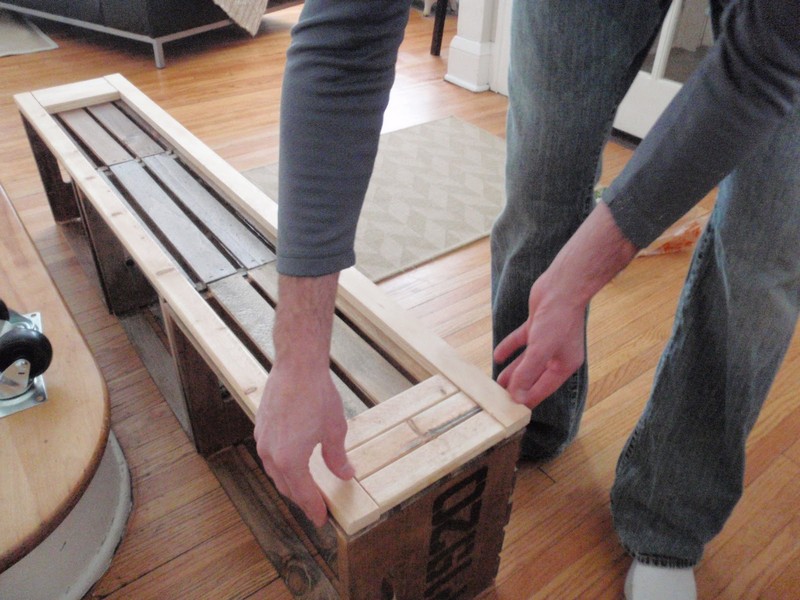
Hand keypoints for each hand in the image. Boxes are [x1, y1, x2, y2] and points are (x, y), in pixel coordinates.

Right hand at [255, 362, 352, 526]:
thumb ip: (337, 457)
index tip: (321, 520)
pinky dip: (282, 467)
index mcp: (290, 460)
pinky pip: (270, 457)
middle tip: (315, 509)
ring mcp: (263, 441)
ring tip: (304, 489)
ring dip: (290, 484)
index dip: (313, 508)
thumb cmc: (318, 396)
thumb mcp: (335, 430)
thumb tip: (345, 474)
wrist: (297, 367)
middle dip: (302, 499)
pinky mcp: (260, 428)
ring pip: (275, 472)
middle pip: (287, 486)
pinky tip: (291, 463)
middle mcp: (271, 454)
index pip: (303, 494)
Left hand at [494, 202, 637, 408]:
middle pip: (534, 376)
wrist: (562, 287)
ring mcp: (546, 340)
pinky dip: (510, 348)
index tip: (514, 411)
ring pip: (526, 360)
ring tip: (497, 382)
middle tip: (500, 397)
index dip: (528, 399)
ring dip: (512, 370)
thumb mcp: (540, 350)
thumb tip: (516, 395)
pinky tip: (498, 355)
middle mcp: (557, 354)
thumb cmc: (557, 319)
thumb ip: (527, 373)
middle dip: (518, 386)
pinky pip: (521, 341)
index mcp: (564, 365)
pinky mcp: (537, 326)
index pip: (543, 389)